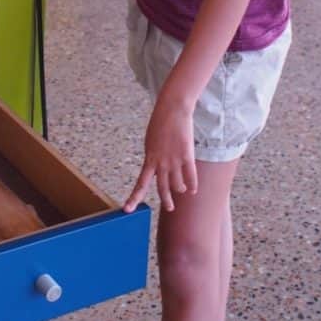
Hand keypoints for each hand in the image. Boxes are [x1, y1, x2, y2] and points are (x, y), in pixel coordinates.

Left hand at [123, 91, 197, 212]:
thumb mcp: (151, 142)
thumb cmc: (160, 123)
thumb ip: (153, 157)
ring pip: (177, 185)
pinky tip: (193, 190)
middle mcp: (160, 163)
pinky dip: (192, 185)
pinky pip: (191, 176)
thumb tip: (155, 169)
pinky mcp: (186, 156)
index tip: (127, 210)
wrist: (172, 109)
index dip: (134, 198)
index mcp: (149, 159)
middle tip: (169, 207)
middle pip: (162, 189)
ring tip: (183, 190)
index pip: (140, 183)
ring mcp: (174, 160)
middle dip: (166, 200)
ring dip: (181, 190)